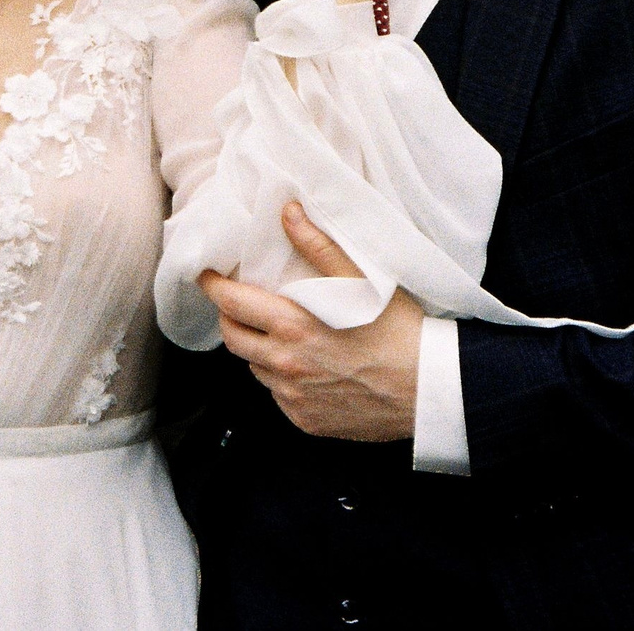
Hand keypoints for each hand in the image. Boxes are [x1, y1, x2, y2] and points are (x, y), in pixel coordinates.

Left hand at [196, 202, 421, 441]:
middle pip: (233, 337)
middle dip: (230, 316)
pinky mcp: (305, 420)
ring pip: (255, 367)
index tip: (207, 275)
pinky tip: (307, 366)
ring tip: (280, 333)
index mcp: (293, 326)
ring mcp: (292, 397)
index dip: (213, 286)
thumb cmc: (398, 331)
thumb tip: (288, 212)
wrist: (427, 390)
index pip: (230, 303)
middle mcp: (284, 365)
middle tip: (240, 302)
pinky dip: (282, 378)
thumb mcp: (362, 280)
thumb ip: (320, 246)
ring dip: (258, 348)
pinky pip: (278, 395)